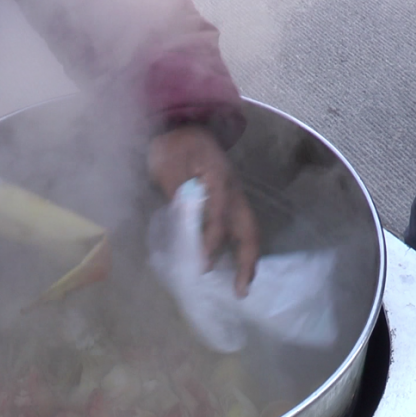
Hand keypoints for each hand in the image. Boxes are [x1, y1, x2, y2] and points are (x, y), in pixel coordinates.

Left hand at [147, 125, 258, 296]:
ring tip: (241, 286)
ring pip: (249, 230)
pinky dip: (241, 248)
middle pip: (249, 230)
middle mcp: (234, 191)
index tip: (202, 268)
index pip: (218, 220)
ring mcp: (236, 195)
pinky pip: (241, 227)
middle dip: (247, 262)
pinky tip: (233, 266)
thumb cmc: (171, 145)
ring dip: (248, 258)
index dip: (211, 245)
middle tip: (240, 291)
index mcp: (219, 180)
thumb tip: (185, 222)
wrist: (182, 126)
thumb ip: (176, 193)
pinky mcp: (230, 200)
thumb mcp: (166, 165)